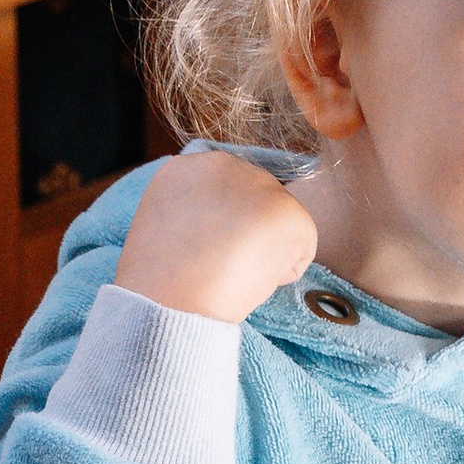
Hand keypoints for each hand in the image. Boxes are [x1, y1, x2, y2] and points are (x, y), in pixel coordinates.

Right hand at [115, 147, 319, 322]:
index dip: (223, 227)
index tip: (205, 251)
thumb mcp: (165, 226)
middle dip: (248, 235)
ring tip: (230, 271)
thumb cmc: (161, 281)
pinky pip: (302, 249)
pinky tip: (251, 278)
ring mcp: (259, 183)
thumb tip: (224, 225)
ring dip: (265, 253)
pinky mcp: (288, 211)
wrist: (169, 300)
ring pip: (280, 225)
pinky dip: (284, 273)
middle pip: (258, 203)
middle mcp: (225, 163)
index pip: (227, 193)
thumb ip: (195, 212)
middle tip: (219, 265)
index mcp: (188, 167)